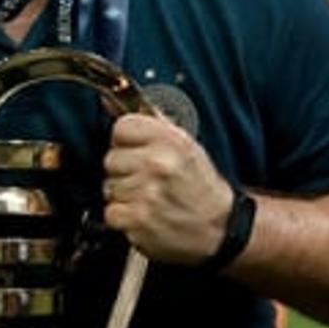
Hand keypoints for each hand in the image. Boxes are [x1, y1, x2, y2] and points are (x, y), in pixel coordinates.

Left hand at [101, 113, 235, 265]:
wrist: (221, 227)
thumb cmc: (201, 186)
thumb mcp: (184, 145)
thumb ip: (147, 122)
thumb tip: (107, 100)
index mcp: (171, 140)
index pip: (122, 128)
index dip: (126, 142)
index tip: (137, 152)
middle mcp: (158, 164)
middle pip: (111, 159)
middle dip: (125, 171)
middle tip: (148, 180)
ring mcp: (146, 194)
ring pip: (109, 188)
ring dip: (124, 196)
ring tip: (149, 199)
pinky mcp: (138, 221)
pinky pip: (111, 213)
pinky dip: (124, 218)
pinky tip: (144, 215)